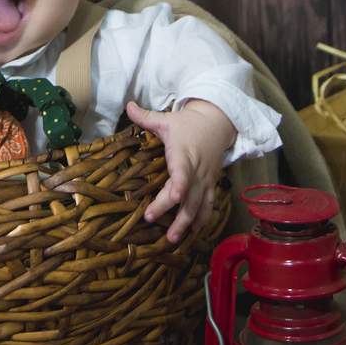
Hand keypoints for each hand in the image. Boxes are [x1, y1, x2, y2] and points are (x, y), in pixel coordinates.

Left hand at [127, 99, 236, 243]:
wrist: (217, 123)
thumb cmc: (187, 123)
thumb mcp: (166, 119)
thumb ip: (146, 116)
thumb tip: (128, 105)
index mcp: (183, 154)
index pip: (182, 172)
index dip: (179, 185)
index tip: (174, 197)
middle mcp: (196, 170)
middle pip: (187, 195)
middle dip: (173, 212)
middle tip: (156, 225)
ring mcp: (205, 179)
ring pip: (198, 205)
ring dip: (187, 223)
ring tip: (174, 239)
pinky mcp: (211, 184)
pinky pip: (208, 204)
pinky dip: (202, 218)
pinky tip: (193, 232)